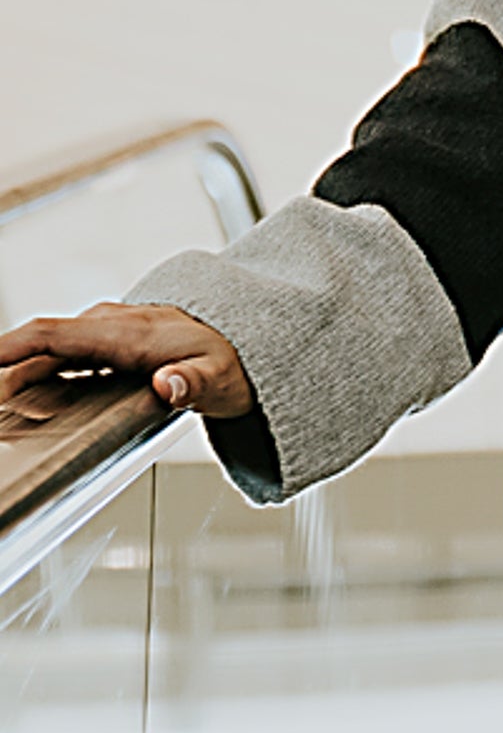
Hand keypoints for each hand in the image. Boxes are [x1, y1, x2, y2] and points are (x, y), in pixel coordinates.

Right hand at [0, 303, 251, 418]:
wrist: (247, 346)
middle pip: (43, 344)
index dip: (11, 347)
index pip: (55, 333)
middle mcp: (111, 326)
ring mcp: (109, 333)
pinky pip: (66, 356)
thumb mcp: (220, 380)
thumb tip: (169, 383)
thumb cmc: (234, 364)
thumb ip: (194, 383)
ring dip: (21, 374)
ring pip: (52, 351)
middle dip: (6, 369)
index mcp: (128, 333)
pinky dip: (43, 373)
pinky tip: (31, 398)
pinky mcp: (111, 345)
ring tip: (3, 406)